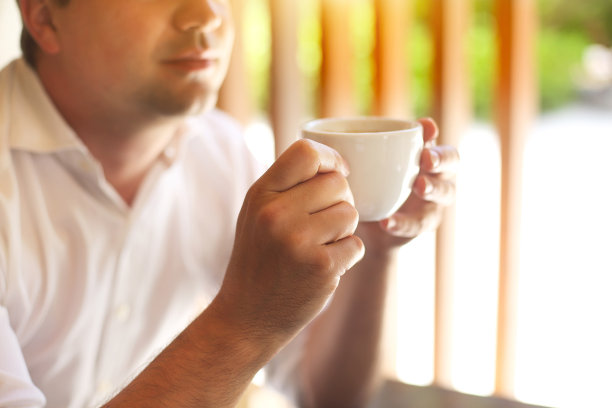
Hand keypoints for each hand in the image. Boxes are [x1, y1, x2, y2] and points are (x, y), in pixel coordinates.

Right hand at [217, 139, 364, 342]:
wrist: (246, 317)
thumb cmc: (257, 260)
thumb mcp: (256, 214)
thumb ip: (286, 185)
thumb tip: (333, 162)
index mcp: (260, 195)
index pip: (306, 153)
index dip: (331, 159)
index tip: (338, 171)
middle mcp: (277, 214)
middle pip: (337, 184)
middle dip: (340, 201)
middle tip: (324, 223)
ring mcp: (299, 241)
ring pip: (351, 214)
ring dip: (344, 231)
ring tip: (320, 246)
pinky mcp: (321, 267)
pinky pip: (356, 245)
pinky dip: (347, 256)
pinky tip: (324, 266)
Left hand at [357, 118, 458, 253]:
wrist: (363, 227)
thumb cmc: (367, 182)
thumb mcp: (361, 164)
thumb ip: (356, 147)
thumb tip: (320, 128)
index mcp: (424, 156)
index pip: (440, 143)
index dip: (435, 135)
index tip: (426, 129)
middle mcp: (435, 177)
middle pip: (452, 163)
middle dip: (442, 159)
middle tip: (427, 158)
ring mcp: (431, 203)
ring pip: (445, 194)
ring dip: (433, 188)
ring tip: (418, 185)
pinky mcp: (419, 227)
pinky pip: (416, 226)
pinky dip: (402, 223)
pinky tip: (387, 221)